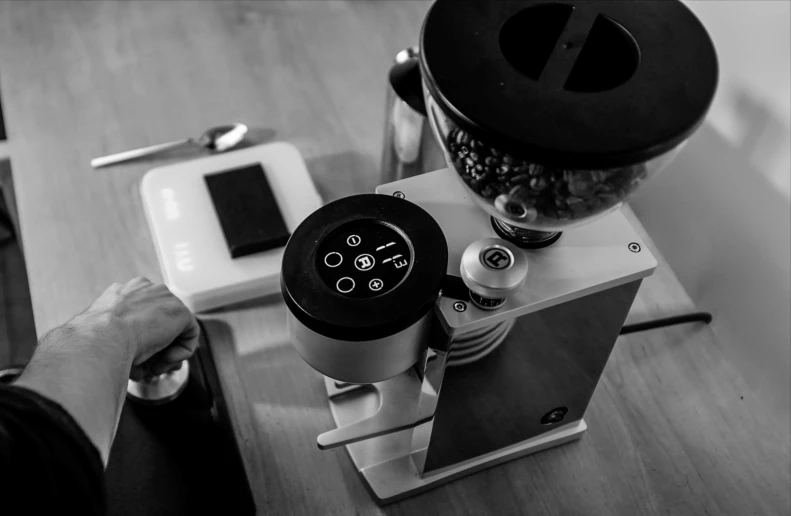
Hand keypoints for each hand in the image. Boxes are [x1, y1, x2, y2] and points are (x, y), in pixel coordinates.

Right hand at [68, 277, 199, 380]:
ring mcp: (165, 298)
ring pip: (176, 328)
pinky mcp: (180, 311)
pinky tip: (166, 360)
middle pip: (161, 320)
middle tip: (149, 366)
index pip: (143, 312)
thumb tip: (133, 359)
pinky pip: (190, 333)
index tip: (135, 354)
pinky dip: (182, 351)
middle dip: (158, 345)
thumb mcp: (104, 334)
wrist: (101, 338)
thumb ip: (120, 336)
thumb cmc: (96, 340)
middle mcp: (146, 289)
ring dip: (167, 351)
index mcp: (123, 292)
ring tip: (154, 367)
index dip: (143, 337)